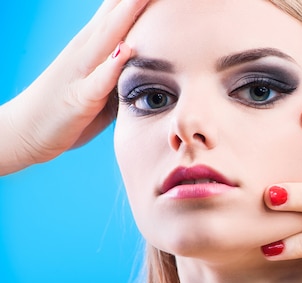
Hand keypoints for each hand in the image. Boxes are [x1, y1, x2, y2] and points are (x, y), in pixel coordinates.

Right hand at [1, 0, 150, 173]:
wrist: (26, 132)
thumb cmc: (70, 107)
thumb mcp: (104, 82)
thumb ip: (125, 67)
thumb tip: (154, 63)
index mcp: (95, 44)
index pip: (119, 11)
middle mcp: (86, 49)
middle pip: (116, 14)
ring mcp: (80, 71)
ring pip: (108, 37)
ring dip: (127, 14)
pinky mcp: (79, 98)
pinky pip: (98, 80)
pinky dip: (112, 65)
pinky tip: (128, 49)